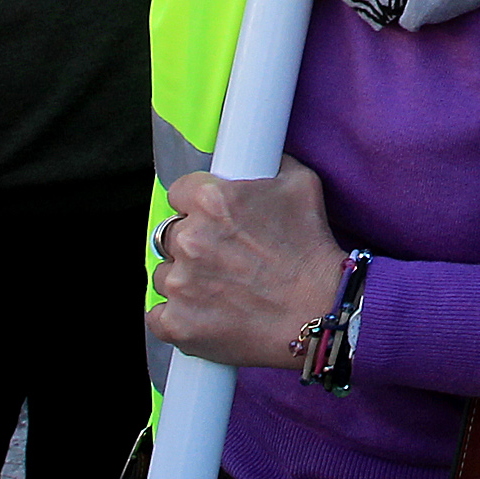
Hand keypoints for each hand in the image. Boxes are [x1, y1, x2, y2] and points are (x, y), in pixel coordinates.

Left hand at [148, 160, 350, 370]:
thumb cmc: (311, 251)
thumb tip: (257, 154)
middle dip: (191, 243)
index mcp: (211, 201)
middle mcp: (190, 239)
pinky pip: (158, 315)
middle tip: (223, 257)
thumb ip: (269, 163)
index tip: (209, 219)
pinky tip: (206, 313)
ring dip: (185, 280)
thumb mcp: (300, 185)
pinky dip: (178, 316)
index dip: (195, 205)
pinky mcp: (176, 323)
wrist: (321, 313)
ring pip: (164, 275)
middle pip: (168, 234)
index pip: (178, 192)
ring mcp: (180, 285)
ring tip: (221, 289)